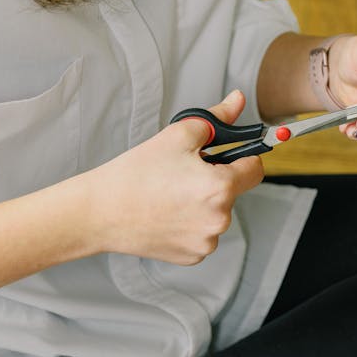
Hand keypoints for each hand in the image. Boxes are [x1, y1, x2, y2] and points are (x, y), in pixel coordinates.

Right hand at [80, 90, 263, 264]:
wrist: (100, 212)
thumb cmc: (136, 174)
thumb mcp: (178, 135)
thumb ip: (217, 118)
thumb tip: (238, 100)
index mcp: (220, 188)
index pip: (255, 169)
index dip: (243, 157)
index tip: (227, 155)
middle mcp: (219, 219)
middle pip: (233, 192)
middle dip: (215, 180)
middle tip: (183, 173)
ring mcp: (205, 242)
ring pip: (217, 214)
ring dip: (203, 203)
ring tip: (170, 195)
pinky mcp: (192, 256)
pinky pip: (202, 234)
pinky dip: (190, 224)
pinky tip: (166, 214)